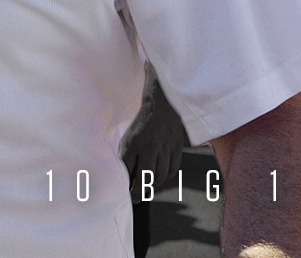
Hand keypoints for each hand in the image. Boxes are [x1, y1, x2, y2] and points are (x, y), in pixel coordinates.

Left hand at [120, 76, 187, 201]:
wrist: (161, 101)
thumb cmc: (140, 120)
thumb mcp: (127, 133)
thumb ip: (125, 153)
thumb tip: (123, 173)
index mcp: (133, 142)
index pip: (129, 171)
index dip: (129, 186)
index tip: (126, 194)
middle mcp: (150, 147)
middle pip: (146, 178)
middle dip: (140, 192)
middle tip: (136, 198)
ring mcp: (165, 147)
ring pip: (161, 176)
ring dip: (154, 186)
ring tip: (147, 190)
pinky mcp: (177, 147)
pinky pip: (173, 168)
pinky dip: (166, 177)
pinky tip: (160, 178)